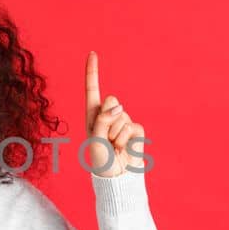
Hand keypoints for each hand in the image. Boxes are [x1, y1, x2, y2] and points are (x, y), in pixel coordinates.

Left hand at [83, 50, 145, 177]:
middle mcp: (107, 115)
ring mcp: (123, 121)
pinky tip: (124, 148)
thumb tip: (118, 106)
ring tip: (113, 146)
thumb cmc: (101, 160)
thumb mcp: (95, 139)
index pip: (92, 89)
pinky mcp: (136, 130)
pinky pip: (132, 126)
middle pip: (111, 100)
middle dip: (107, 118)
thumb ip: (103, 120)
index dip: (92, 71)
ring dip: (115, 133)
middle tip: (105, 138)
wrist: (117, 177)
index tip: (92, 52)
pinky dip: (125, 139)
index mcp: (93, 115)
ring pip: (121, 115)